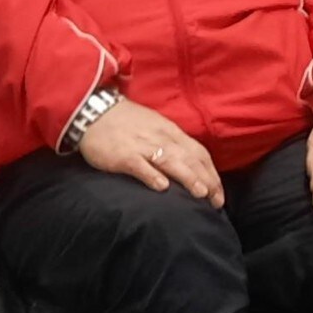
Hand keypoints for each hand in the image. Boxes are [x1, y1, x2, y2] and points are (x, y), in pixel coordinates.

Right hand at [77, 98, 224, 205]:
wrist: (93, 112)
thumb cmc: (126, 122)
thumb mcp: (155, 127)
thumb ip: (172, 144)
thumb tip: (191, 165)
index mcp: (170, 131)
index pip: (198, 152)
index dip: (211, 173)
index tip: (219, 193)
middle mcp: (161, 138)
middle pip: (190, 159)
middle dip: (206, 180)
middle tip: (216, 201)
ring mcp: (142, 146)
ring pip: (170, 161)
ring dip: (187, 177)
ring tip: (200, 194)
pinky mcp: (123, 155)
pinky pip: (140, 165)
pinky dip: (152, 176)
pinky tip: (162, 188)